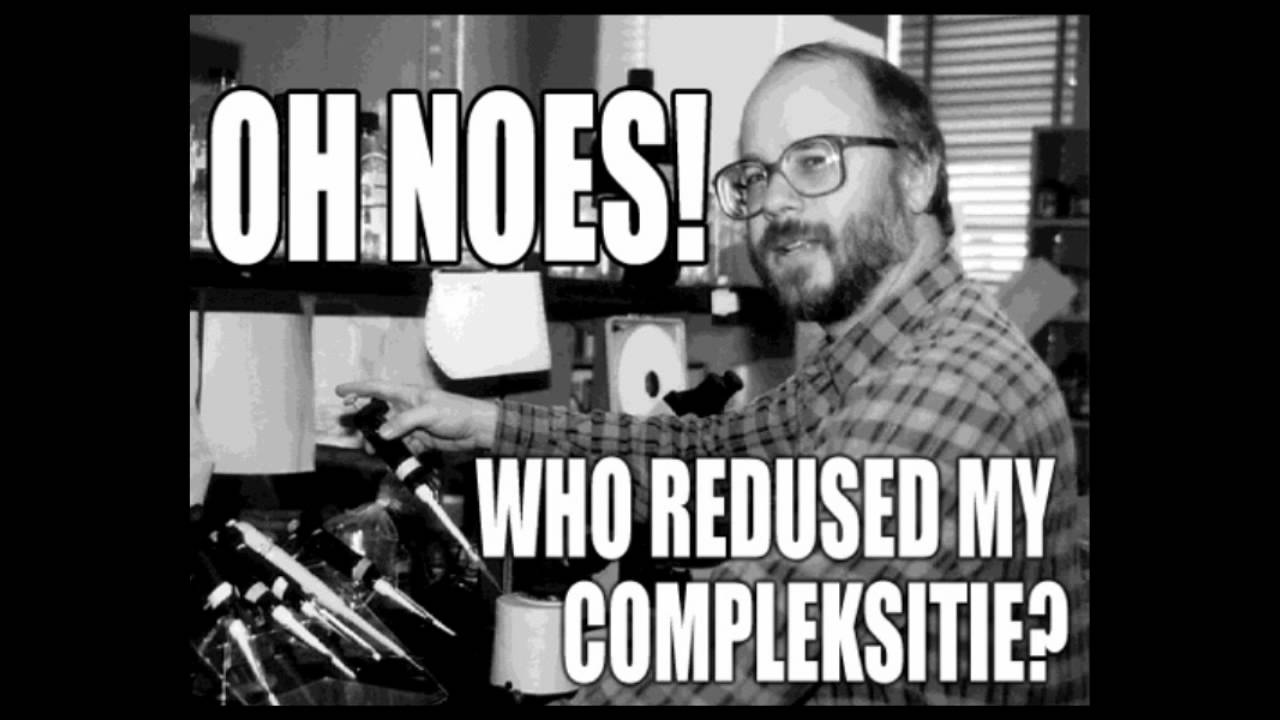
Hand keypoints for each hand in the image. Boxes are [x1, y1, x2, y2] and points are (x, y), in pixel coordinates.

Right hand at [335, 380, 500, 453]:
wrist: (478, 430)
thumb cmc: (458, 413)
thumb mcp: (429, 413)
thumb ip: (404, 422)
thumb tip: (382, 433)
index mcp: (408, 394)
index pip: (378, 388)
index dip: (358, 389)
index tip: (340, 392)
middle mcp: (407, 408)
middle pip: (379, 412)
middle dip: (364, 420)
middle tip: (351, 427)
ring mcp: (413, 425)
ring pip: (388, 433)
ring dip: (378, 441)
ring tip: (370, 449)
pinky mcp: (420, 440)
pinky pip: (401, 446)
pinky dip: (394, 453)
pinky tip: (390, 459)